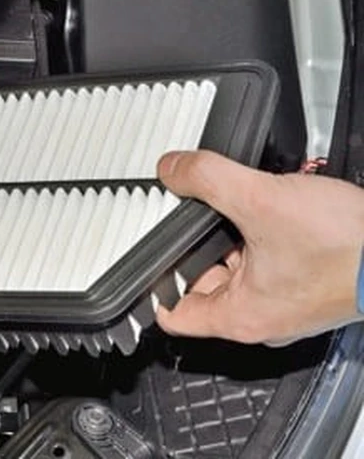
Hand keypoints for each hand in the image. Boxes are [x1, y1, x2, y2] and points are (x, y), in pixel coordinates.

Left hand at [155, 150, 363, 345]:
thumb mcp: (262, 200)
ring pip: (238, 267)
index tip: (142, 257)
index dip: (152, 285)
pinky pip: (270, 260)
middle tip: (190, 212)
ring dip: (232, 235)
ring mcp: (289, 302)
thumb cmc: (350, 247)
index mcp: (240, 317)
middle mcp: (263, 317)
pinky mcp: (311, 283)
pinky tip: (269, 208)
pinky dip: (262, 234)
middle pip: (203, 283)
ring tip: (235, 205)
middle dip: (196, 245)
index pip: (173, 315)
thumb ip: (208, 180)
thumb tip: (173, 168)